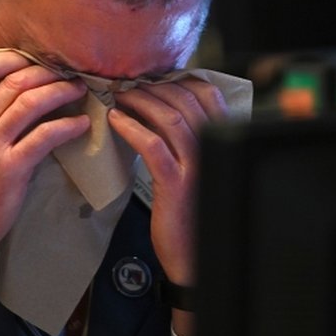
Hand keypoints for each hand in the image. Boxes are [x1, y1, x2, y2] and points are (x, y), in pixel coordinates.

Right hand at [0, 51, 89, 310]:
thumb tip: (5, 91)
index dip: (12, 58)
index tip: (36, 60)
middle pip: (13, 81)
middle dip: (46, 72)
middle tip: (68, 74)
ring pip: (31, 102)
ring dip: (61, 91)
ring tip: (78, 90)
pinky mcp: (10, 169)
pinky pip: (45, 136)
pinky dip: (68, 125)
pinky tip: (81, 124)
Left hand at [108, 78, 227, 335]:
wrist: (196, 259)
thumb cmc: (194, 214)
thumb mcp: (198, 171)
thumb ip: (189, 141)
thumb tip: (163, 108)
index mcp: (220, 143)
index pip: (208, 94)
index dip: (179, 79)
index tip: (153, 76)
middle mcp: (213, 150)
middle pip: (186, 100)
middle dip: (154, 85)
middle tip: (127, 82)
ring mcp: (197, 166)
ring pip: (170, 117)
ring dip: (141, 100)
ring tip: (119, 96)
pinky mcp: (176, 185)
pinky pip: (153, 145)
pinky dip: (132, 127)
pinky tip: (115, 121)